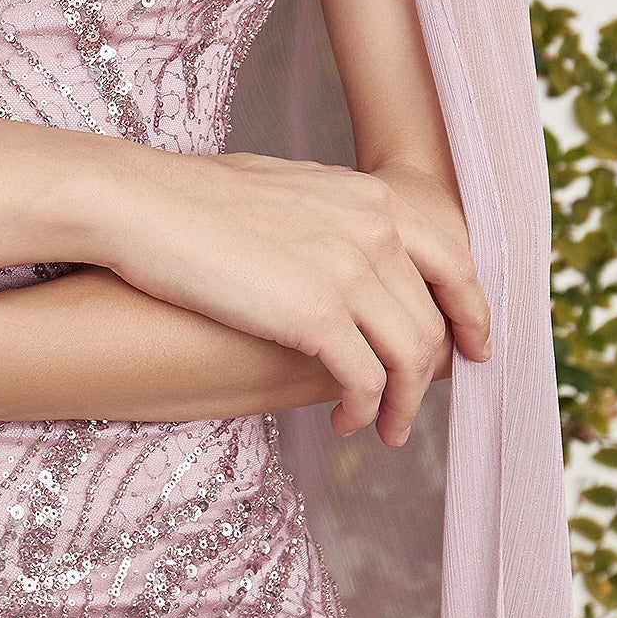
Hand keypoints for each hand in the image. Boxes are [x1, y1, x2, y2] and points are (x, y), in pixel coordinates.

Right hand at [83, 147, 490, 447]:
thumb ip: (335, 217)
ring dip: (402, 404)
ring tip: (381, 429)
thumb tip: (354, 251)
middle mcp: (372, 228)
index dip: (472, 310)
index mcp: (368, 196)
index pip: (453, 258)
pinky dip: (365, 410)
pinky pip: (367, 380)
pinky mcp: (315, 314)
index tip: (474, 347)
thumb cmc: (194, 198)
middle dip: (433, 371)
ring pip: (411, 357)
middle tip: (412, 404)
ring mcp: (348, 270)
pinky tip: (346, 423)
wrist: (142, 203)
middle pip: (434, 318)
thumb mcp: (288, 188)